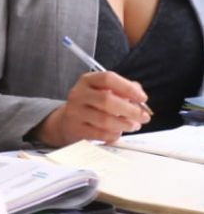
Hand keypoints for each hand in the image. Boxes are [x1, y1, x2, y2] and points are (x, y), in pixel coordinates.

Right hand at [33, 71, 151, 146]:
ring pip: (105, 120)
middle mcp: (79, 94)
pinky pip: (100, 134)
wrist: (68, 120)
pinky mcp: (76, 129)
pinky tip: (117, 132)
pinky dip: (114, 135)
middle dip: (130, 110)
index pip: (108, 78)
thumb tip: (139, 96)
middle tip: (144, 117)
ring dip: (125, 124)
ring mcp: (75, 112)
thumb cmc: (92, 104)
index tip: (142, 98)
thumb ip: (124, 90)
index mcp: (87, 80)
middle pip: (107, 100)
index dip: (128, 88)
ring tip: (133, 126)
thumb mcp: (104, 90)